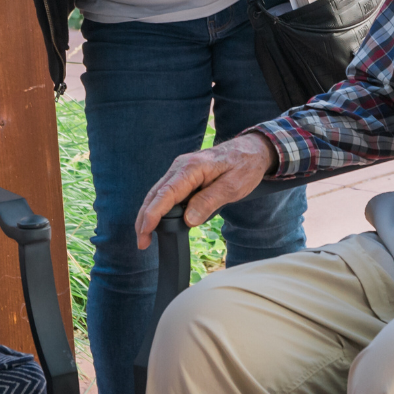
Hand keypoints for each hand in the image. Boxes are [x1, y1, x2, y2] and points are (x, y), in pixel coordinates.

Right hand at [136, 133, 276, 249]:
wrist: (252, 150)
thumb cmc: (245, 166)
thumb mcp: (233, 186)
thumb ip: (209, 201)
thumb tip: (188, 219)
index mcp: (192, 168)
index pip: (166, 193)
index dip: (153, 214)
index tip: (145, 231)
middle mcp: (180, 166)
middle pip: (155, 194)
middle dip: (144, 218)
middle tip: (142, 243)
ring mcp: (180, 169)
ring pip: (157, 193)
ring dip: (148, 214)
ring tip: (145, 236)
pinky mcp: (183, 175)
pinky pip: (166, 191)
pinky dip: (158, 207)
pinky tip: (157, 220)